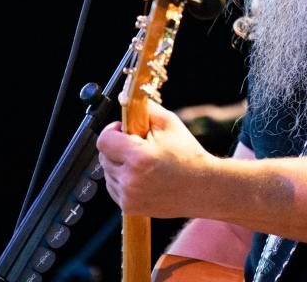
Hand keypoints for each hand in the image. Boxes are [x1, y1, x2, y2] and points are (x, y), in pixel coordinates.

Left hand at [97, 100, 217, 217]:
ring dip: (119, 164)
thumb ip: (144, 109)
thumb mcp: (169, 123)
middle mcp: (130, 180)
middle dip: (117, 147)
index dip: (113, 131)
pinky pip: (114, 187)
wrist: (203, 188)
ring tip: (142, 162)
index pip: (104, 140)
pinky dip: (122, 179)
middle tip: (138, 146)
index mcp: (138, 157)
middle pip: (104, 156)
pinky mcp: (130, 208)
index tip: (125, 131)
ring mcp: (129, 197)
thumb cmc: (188, 154)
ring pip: (107, 172)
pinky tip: (142, 175)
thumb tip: (127, 100)